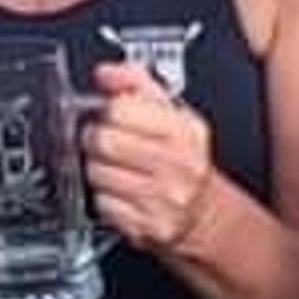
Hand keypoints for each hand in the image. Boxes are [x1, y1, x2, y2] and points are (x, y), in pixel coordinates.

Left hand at [82, 60, 222, 253]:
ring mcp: (164, 197)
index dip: (107, 110)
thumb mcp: (170, 113)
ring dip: (97, 170)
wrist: (202, 213)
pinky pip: (103, 204)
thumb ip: (136, 84)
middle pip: (103, 140)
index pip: (120, 108)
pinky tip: (121, 193)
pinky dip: (104, 198)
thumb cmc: (182, 159)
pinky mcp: (148, 225)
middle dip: (95, 140)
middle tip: (105, 143)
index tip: (110, 115)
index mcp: (183, 130)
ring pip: (97, 173)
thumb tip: (107, 73)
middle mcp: (178, 164)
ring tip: (116, 169)